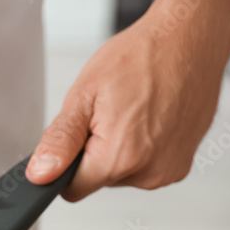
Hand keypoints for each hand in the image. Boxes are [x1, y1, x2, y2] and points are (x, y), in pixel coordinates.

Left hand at [25, 0, 229, 200]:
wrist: (189, 39)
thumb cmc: (140, 57)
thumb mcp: (84, 94)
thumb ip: (60, 141)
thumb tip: (40, 175)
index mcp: (120, 158)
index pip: (71, 189)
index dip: (64, 163)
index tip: (76, 135)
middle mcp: (149, 173)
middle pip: (97, 179)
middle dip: (94, 149)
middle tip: (108, 111)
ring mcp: (170, 170)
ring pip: (121, 173)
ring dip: (118, 147)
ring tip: (131, 109)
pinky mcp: (183, 164)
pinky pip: (145, 166)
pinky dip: (141, 146)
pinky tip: (150, 116)